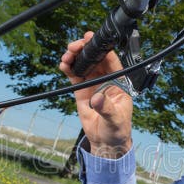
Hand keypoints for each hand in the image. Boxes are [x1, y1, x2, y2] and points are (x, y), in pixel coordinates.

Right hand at [59, 31, 132, 157]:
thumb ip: (106, 108)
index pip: (111, 61)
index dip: (102, 49)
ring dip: (75, 56)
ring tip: (67, 55)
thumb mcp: (115, 120)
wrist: (106, 142)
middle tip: (75, 46)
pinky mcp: (81, 90)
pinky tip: (63, 64)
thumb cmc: (117, 130)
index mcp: (119, 82)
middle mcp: (106, 79)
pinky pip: (74, 74)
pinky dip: (68, 68)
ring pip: (84, 63)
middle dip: (85, 49)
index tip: (92, 41)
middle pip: (95, 58)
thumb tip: (96, 99)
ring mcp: (93, 83)